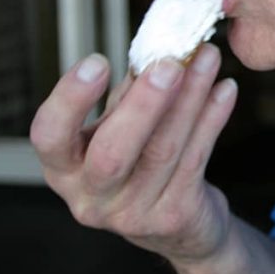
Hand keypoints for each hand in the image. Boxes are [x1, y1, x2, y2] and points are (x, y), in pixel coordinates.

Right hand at [29, 44, 238, 265]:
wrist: (179, 227)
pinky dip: (212, 119)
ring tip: (207, 59)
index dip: (70, 99)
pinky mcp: (173, 216)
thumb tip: (155, 46)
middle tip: (169, 63)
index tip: (98, 61)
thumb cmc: (139, 163)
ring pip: (163, 151)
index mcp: (64, 169)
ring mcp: (132, 213)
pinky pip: (196, 159)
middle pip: (112, 152)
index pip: (49, 136)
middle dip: (143, 104)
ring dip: (189, 99)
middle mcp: (91, 198)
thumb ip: (128, 94)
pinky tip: (225, 89)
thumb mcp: (121, 129)